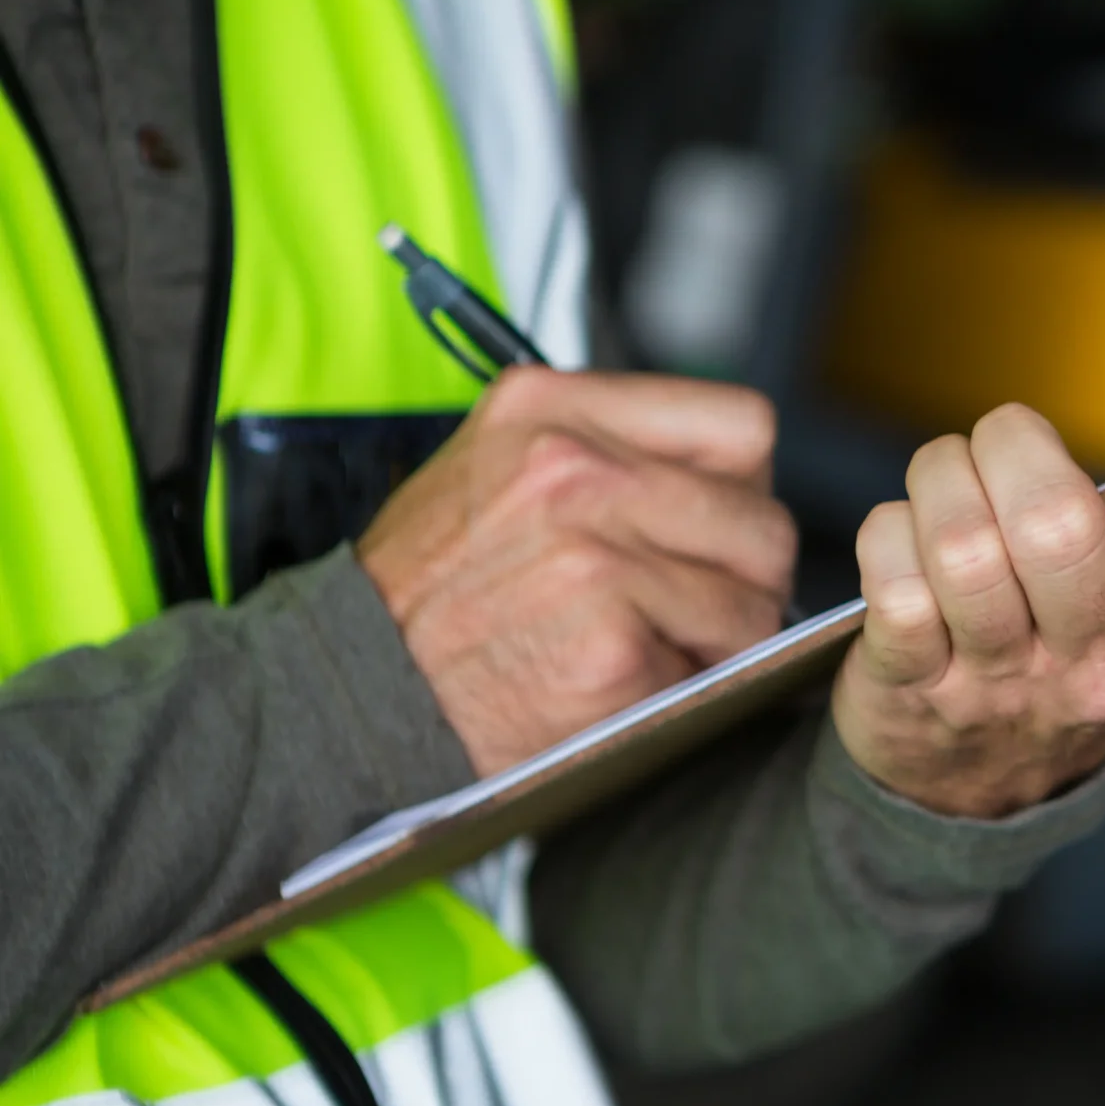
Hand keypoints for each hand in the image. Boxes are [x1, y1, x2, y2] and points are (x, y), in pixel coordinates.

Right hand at [359, 368, 796, 776]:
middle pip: (762, 522)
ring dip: (723, 645)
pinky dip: (683, 696)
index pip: (741, 426)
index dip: (744, 489)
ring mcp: (592, 557)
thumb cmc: (423, 594)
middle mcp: (573, 470)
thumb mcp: (494, 471)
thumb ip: (605, 453)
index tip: (719, 530)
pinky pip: (710, 672)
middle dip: (748, 581)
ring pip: (749, 604)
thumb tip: (729, 487)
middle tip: (706, 614)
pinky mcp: (606, 647)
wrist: (342, 692)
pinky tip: (625, 691)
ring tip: (661, 656)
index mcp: (550, 410)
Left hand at [835, 379, 1104, 817]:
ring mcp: (1008, 684)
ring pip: (961, 542)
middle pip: (1058, 529)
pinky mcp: (913, 687)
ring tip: (952, 477)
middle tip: (1007, 436)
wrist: (982, 774)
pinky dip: (888, 530)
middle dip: (1012, 443)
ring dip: (941, 475)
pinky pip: (889, 574)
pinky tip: (909, 541)